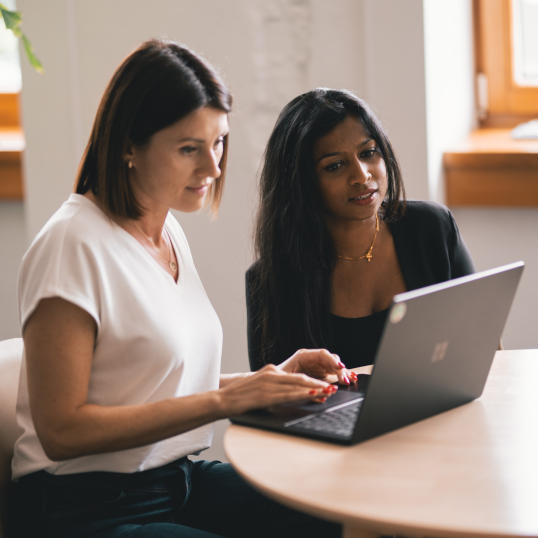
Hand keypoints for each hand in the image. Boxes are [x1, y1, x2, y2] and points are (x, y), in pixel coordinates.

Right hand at [218, 364, 336, 415]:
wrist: (222, 399)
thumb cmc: (240, 397)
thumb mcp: (260, 388)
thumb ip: (275, 388)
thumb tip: (293, 396)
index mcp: (270, 371)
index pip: (296, 376)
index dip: (313, 381)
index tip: (325, 386)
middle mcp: (271, 373)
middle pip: (300, 378)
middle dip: (318, 383)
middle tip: (332, 387)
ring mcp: (268, 383)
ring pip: (297, 385)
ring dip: (315, 389)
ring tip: (328, 392)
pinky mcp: (265, 394)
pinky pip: (288, 394)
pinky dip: (302, 395)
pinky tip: (312, 396)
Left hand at [279, 348, 356, 385]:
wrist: (270, 383)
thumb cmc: (276, 379)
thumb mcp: (287, 379)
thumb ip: (300, 383)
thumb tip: (315, 390)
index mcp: (304, 356)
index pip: (322, 354)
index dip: (332, 360)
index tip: (340, 367)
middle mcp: (312, 359)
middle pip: (331, 360)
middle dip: (340, 369)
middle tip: (345, 380)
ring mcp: (317, 365)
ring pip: (334, 366)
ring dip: (342, 373)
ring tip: (350, 380)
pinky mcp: (320, 373)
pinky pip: (334, 372)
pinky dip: (341, 376)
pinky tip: (349, 379)